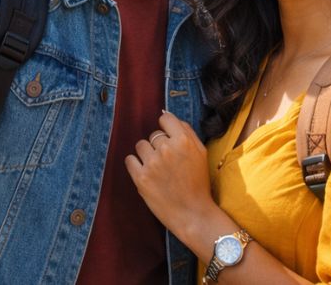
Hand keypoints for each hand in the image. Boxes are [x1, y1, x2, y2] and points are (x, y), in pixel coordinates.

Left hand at [126, 111, 215, 238]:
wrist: (193, 213)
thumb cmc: (198, 182)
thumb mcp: (201, 153)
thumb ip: (186, 132)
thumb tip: (166, 116)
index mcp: (184, 141)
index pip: (166, 119)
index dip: (167, 129)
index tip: (169, 140)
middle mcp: (167, 149)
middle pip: (153, 135)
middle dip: (159, 146)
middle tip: (168, 163)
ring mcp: (152, 164)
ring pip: (140, 146)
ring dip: (146, 155)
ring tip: (157, 169)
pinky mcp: (141, 178)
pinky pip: (130, 160)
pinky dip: (136, 165)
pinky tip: (146, 174)